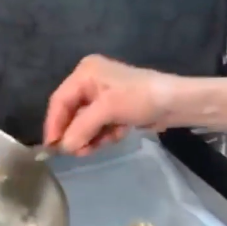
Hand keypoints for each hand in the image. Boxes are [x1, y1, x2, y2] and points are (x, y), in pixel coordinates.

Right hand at [44, 55, 178, 153]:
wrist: (174, 102)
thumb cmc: (139, 98)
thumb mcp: (107, 110)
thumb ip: (82, 128)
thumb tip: (64, 147)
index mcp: (85, 73)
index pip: (59, 100)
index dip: (54, 125)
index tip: (52, 148)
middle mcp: (90, 81)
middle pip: (72, 113)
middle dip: (77, 133)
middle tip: (81, 152)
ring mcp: (103, 95)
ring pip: (85, 122)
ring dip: (92, 136)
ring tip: (103, 143)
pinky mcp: (115, 108)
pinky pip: (99, 125)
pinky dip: (105, 134)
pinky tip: (117, 135)